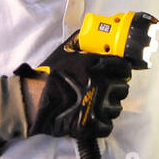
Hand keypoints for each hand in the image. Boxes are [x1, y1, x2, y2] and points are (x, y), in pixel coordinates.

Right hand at [15, 40, 132, 138]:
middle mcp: (100, 83)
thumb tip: (90, 32)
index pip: (124, 68)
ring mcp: (97, 104)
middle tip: (103, 91)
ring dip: (107, 108)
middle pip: (123, 88)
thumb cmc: (48, 75)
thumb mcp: (64, 50)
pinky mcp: (90, 124)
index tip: (117, 75)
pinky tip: (91, 118)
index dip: (121, 72)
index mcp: (96, 65)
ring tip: (93, 105)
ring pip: (116, 108)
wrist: (33, 99)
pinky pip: (107, 126)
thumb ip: (80, 41)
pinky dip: (100, 125)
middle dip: (114, 90)